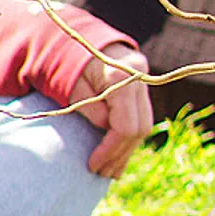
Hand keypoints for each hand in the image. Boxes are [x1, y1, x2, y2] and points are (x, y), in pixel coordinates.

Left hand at [68, 42, 153, 178]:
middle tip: (100, 172)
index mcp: (122, 78)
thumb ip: (90, 108)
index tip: (92, 163)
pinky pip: (141, 121)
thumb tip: (105, 128)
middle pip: (140, 128)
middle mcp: (139, 81)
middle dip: (120, 154)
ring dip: (126, 151)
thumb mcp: (72, 86)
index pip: (126, 125)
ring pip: (144, 127)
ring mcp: (144, 86)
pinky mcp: (142, 94)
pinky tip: (117, 157)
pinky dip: (129, 141)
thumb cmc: (70, 64)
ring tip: (108, 171)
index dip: (110, 149)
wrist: (83, 43)